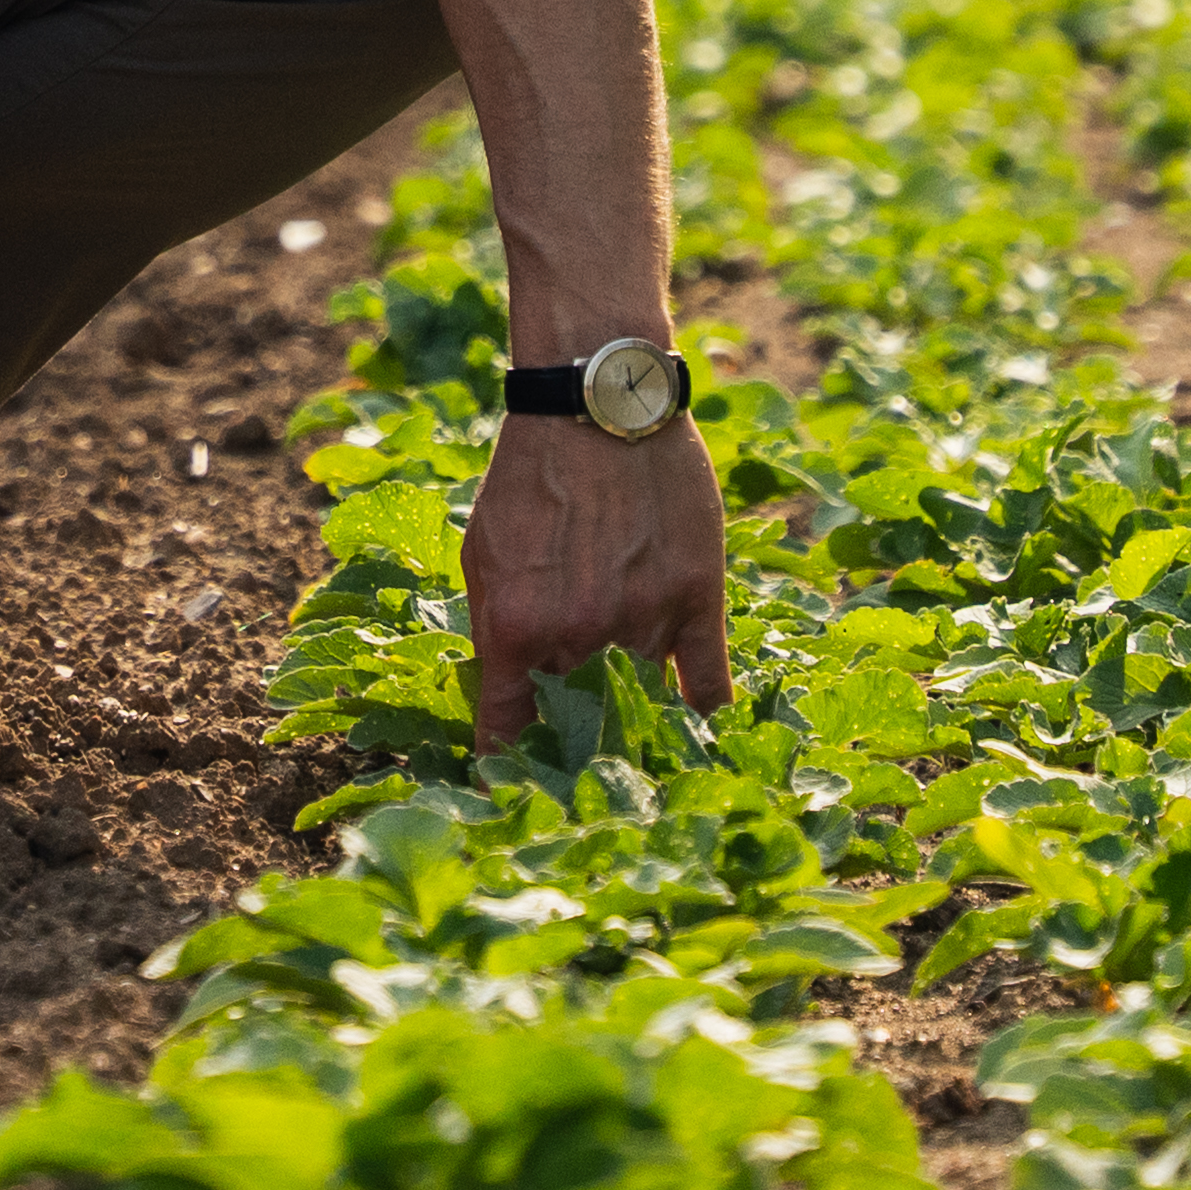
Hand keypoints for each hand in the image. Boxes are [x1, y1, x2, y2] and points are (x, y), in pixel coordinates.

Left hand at [461, 415, 729, 747]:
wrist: (599, 401)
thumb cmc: (530, 473)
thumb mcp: (482, 554)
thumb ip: (492, 631)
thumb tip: (500, 697)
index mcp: (514, 629)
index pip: (505, 735)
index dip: (505, 771)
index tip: (509, 789)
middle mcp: (579, 635)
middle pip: (579, 732)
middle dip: (572, 758)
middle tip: (575, 776)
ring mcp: (645, 620)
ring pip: (644, 711)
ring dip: (637, 737)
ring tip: (635, 761)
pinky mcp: (698, 599)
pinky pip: (708, 686)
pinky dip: (702, 722)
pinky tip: (698, 744)